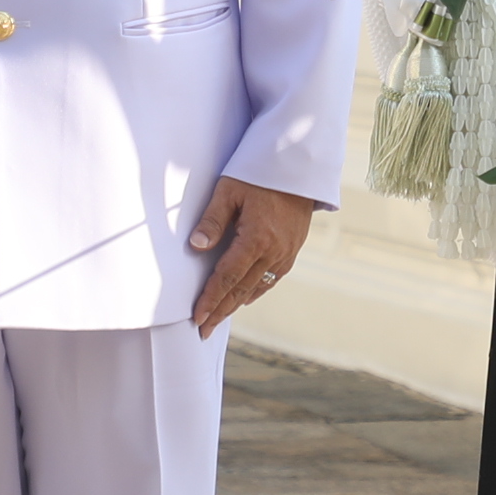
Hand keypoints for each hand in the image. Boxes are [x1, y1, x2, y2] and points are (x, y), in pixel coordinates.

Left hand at [189, 181, 318, 336]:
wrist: (299, 165)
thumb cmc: (259, 173)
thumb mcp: (229, 190)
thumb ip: (212, 220)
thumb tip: (196, 247)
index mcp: (255, 238)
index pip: (226, 278)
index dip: (210, 299)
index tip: (197, 317)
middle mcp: (273, 251)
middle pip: (241, 289)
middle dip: (220, 311)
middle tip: (203, 330)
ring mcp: (286, 252)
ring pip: (257, 287)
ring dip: (236, 305)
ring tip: (219, 318)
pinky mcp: (292, 249)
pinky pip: (272, 278)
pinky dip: (256, 291)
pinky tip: (245, 298)